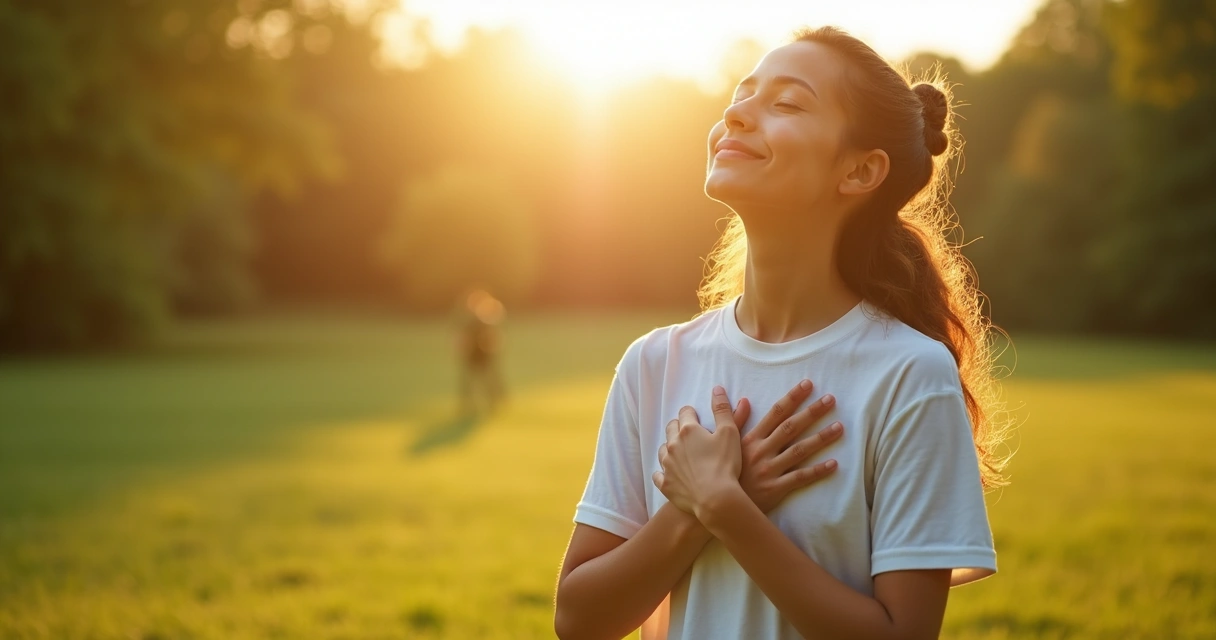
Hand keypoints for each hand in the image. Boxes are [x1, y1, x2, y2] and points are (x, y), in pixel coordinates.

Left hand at [651, 389, 743, 518]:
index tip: (697, 417)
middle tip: (689, 432)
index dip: (692, 413)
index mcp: (688, 430)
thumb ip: (723, 409)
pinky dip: (663, 473)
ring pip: (662, 450)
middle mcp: (672, 445)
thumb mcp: (730, 432)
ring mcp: (666, 465)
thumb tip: (717, 389)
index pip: (685, 412)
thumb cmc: (725, 464)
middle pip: (671, 428)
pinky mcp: (665, 484)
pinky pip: (658, 475)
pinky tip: (668, 474)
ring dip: (670, 448)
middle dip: (679, 426)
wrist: (715, 498)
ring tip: (681, 452)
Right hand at [733, 380, 842, 512]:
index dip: (792, 398)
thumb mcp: (726, 444)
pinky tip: (833, 464)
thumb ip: (735, 421)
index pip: (776, 413)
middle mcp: (762, 451)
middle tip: (831, 400)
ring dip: (820, 438)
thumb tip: (744, 400)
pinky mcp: (775, 488)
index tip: (808, 385)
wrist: (717, 503)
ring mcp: (769, 469)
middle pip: (790, 427)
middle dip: (811, 412)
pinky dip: (817, 471)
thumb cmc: (724, 472)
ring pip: (799, 450)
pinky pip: (799, 478)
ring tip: (839, 427)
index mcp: (751, 438)